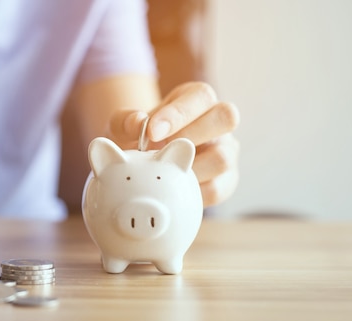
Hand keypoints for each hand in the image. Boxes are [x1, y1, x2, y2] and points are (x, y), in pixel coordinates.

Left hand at [108, 82, 239, 206]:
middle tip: (163, 150)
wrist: (146, 164)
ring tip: (163, 173)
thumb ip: (125, 120)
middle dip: (193, 135)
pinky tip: (172, 190)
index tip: (152, 131)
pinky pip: (217, 189)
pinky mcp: (226, 181)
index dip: (178, 113)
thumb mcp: (124, 125)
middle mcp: (218, 123)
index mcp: (197, 99)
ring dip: (190, 169)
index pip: (201, 96)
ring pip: (223, 158)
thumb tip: (137, 123)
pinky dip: (192, 192)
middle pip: (227, 117)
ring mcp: (226, 151)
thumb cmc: (140, 138)